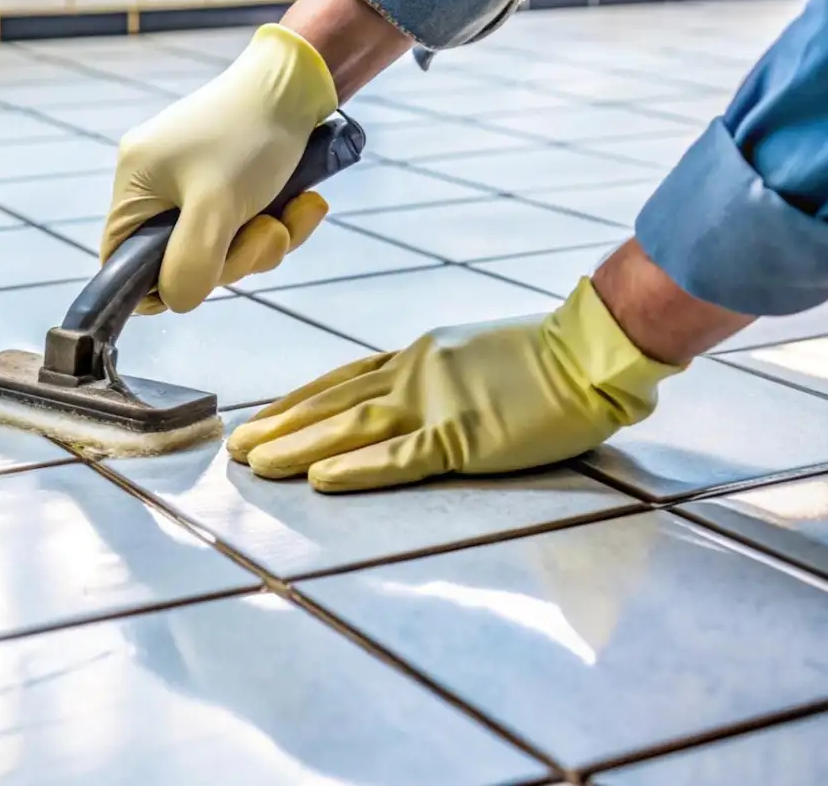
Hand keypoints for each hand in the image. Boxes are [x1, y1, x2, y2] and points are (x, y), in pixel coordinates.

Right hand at [102, 24, 337, 314]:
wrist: (302, 83)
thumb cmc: (250, 134)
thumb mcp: (217, 206)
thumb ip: (191, 262)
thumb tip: (179, 300)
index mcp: (136, 184)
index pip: (121, 260)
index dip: (159, 282)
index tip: (202, 277)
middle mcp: (159, 186)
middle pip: (182, 261)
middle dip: (236, 256)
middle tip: (267, 231)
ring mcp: (196, 184)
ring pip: (223, 248)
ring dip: (265, 241)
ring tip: (293, 210)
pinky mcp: (232, 182)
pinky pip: (246, 227)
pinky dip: (279, 222)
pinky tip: (305, 203)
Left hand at [227, 277, 683, 492]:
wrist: (591, 348)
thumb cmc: (542, 357)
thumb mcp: (470, 354)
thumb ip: (433, 373)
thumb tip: (404, 391)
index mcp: (417, 358)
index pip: (340, 381)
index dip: (296, 402)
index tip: (260, 417)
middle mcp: (414, 376)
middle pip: (332, 404)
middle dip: (280, 425)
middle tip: (237, 447)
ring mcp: (436, 405)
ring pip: (350, 428)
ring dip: (298, 445)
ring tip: (256, 463)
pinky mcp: (463, 436)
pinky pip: (400, 457)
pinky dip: (355, 468)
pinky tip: (319, 479)